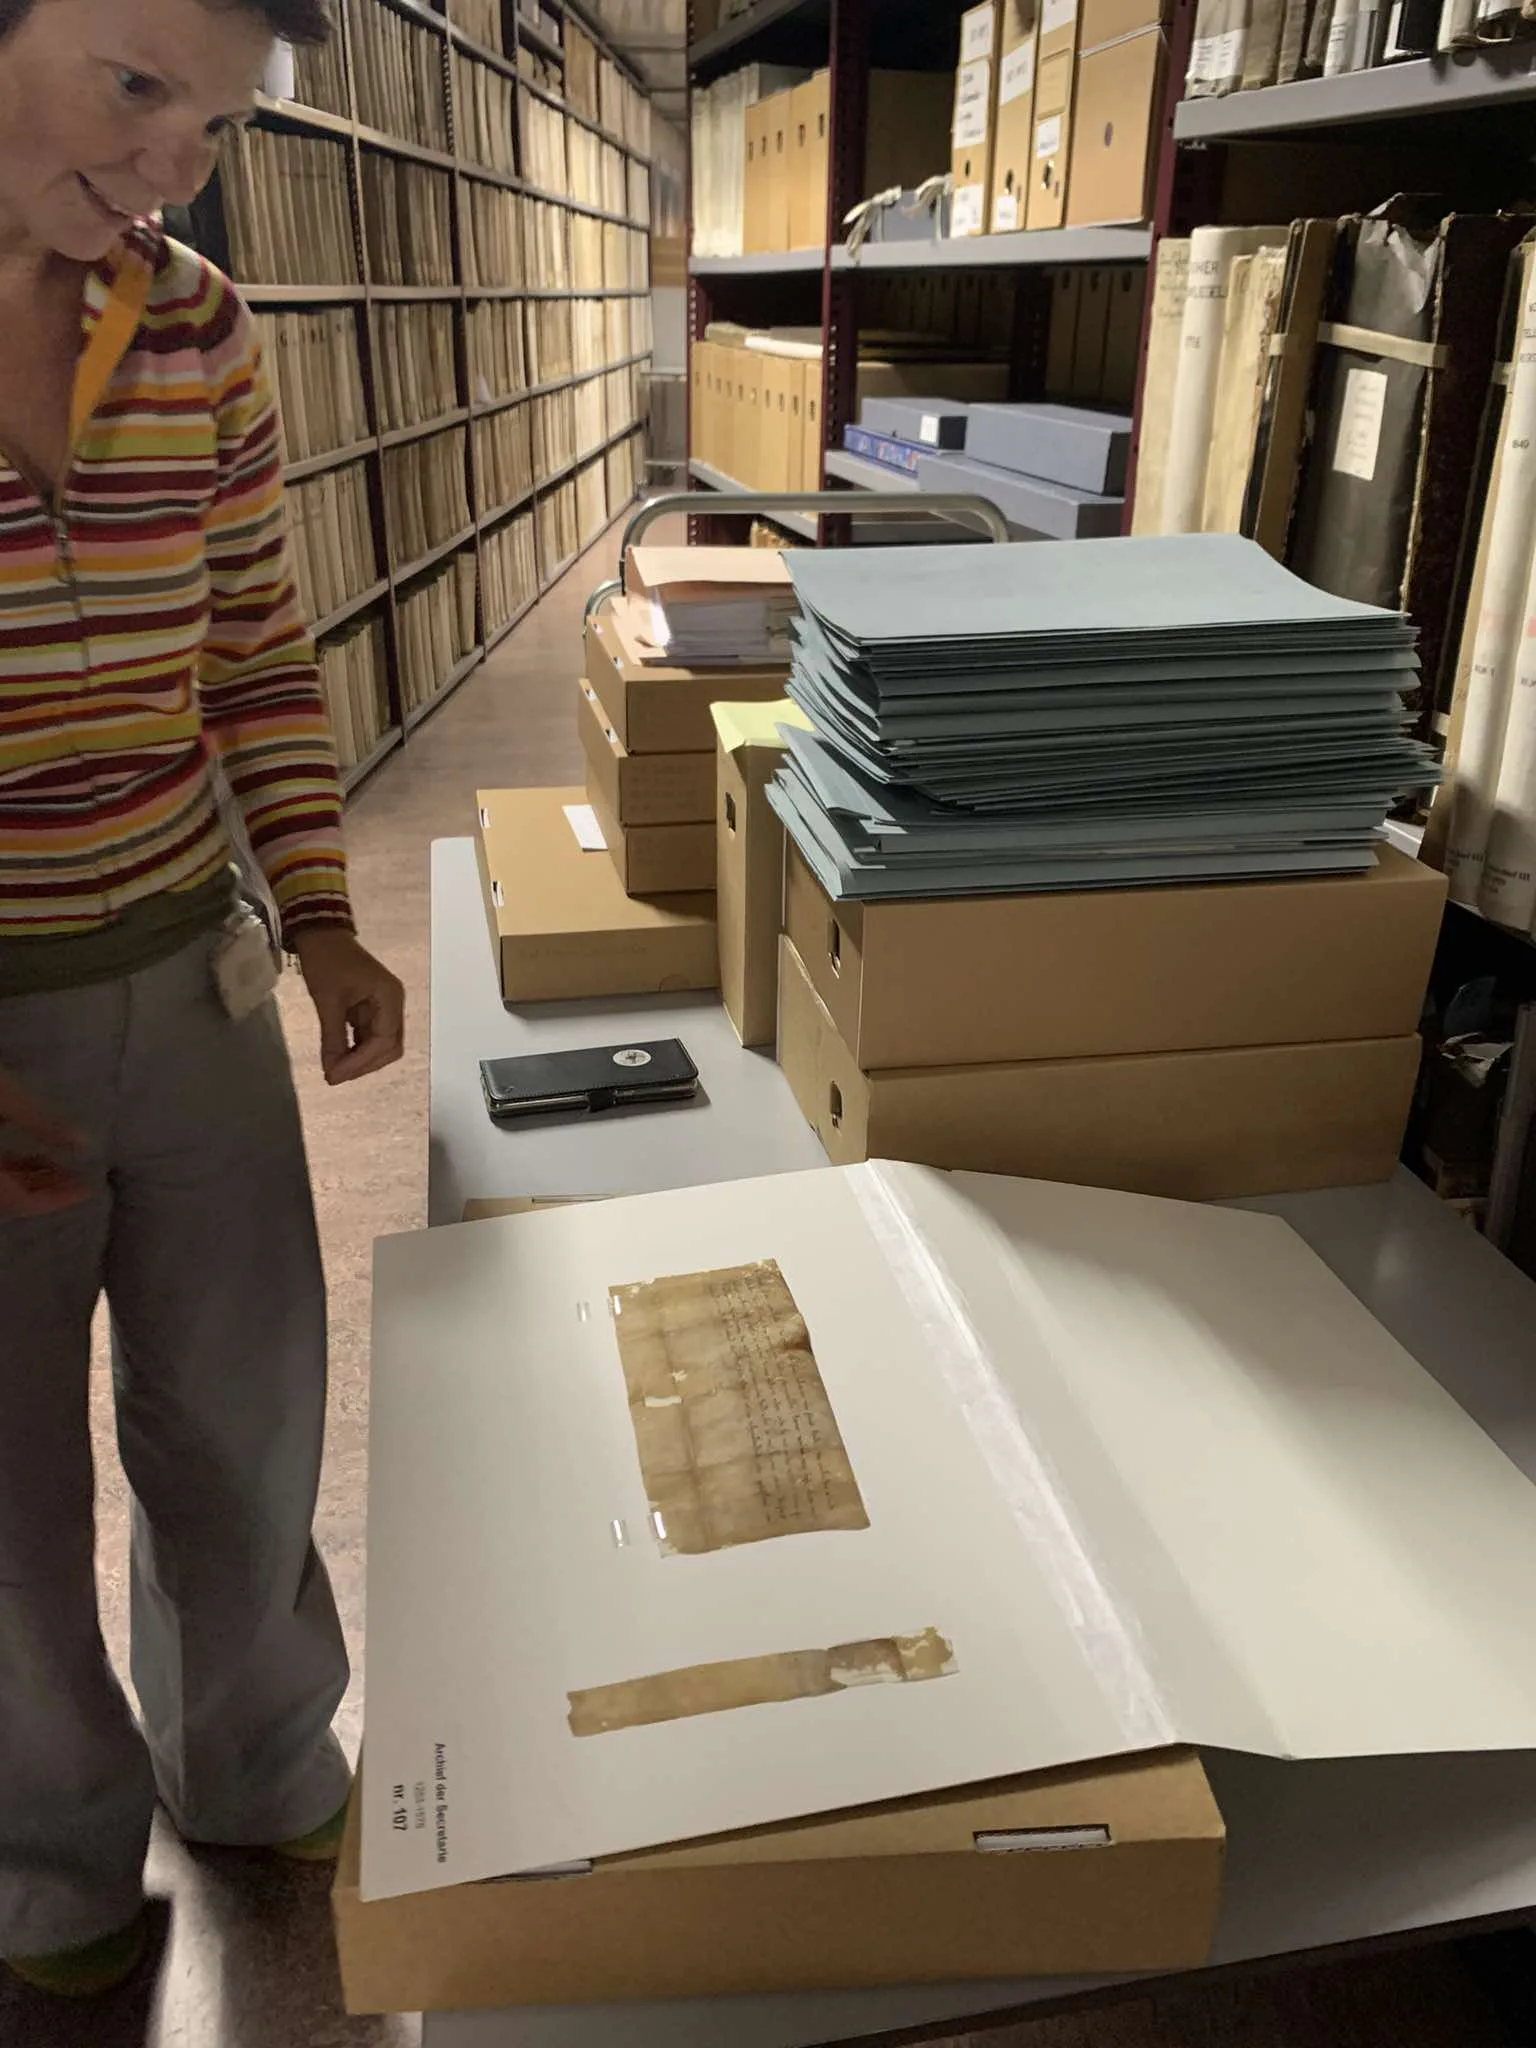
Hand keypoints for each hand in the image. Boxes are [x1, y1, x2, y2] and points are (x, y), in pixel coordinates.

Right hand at [0, 1066, 90, 1217]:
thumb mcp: (3, 1095)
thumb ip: (41, 1122)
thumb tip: (83, 1143)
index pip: (18, 1202)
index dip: (56, 1200)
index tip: (87, 1189)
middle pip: (8, 1200)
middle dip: (46, 1190)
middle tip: (79, 1178)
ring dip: (28, 1180)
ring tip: (60, 1165)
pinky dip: (10, 1169)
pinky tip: (32, 1156)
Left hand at [292, 928, 405, 1085]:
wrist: (321, 933)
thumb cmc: (326, 962)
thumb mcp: (328, 1000)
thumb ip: (333, 1038)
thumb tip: (331, 1071)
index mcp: (390, 998)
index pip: (384, 1041)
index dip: (360, 1063)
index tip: (334, 1076)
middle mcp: (394, 1004)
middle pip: (389, 1048)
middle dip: (363, 1065)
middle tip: (334, 1076)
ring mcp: (384, 1007)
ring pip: (380, 1045)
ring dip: (360, 1060)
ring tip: (334, 1069)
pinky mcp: (372, 1008)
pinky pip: (369, 1036)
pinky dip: (355, 1049)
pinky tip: (337, 1057)